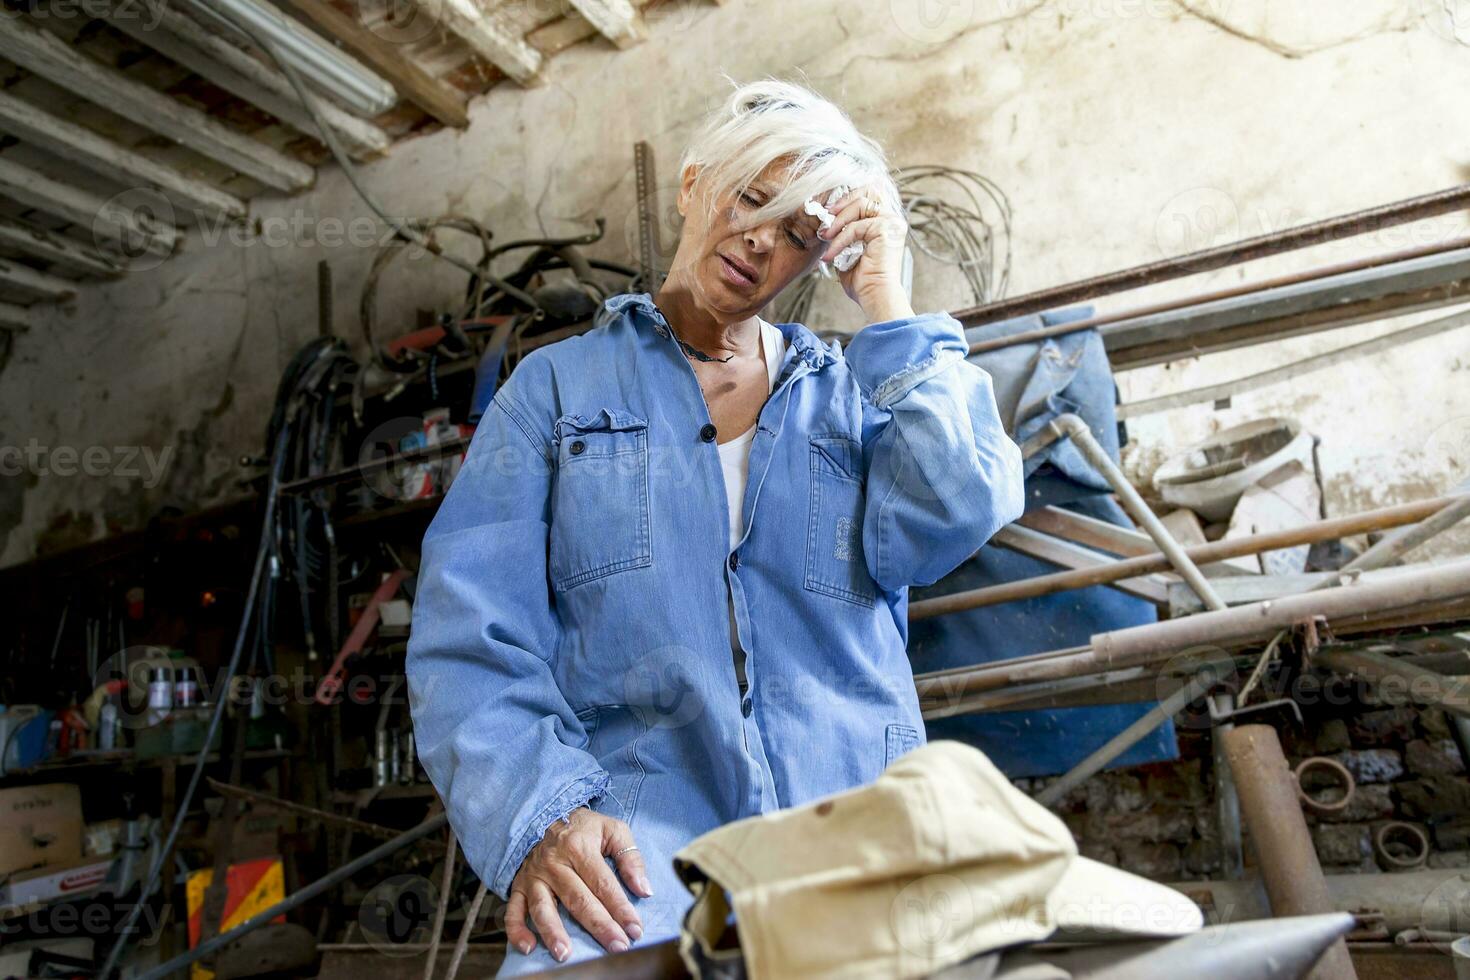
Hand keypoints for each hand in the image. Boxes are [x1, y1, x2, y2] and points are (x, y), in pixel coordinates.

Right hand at [505, 807, 651, 961]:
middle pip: (578, 899)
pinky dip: (517, 930)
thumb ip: (630, 858)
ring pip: (543, 908)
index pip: (603, 884)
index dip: (621, 908)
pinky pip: (513, 911)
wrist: (544, 815)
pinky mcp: (519, 886)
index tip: (635, 929)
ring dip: (553, 932)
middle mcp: (554, 863)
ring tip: (565, 954)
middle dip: (599, 925)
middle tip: (617, 946)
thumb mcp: (612, 829)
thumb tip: (644, 890)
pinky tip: (528, 947)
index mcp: (579, 847)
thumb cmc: (583, 828)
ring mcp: (534, 876)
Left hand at [818, 184, 914, 323]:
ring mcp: (891, 222)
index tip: (828, 213)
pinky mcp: (886, 229)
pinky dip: (839, 240)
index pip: (869, 195)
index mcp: (886, 222)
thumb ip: (843, 233)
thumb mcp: (849, 251)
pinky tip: (831, 256)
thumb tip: (826, 222)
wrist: (875, 297)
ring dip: (838, 220)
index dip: (847, 198)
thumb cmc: (864, 281)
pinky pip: (855, 226)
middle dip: (843, 201)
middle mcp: (892, 219)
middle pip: (868, 190)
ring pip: (860, 204)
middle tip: (826, 218)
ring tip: (825, 236)